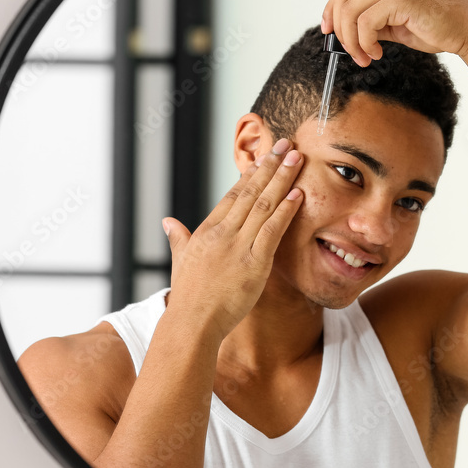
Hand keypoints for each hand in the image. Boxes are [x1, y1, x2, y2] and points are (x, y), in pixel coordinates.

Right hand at [162, 139, 304, 337]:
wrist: (192, 323)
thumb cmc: (189, 297)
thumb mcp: (181, 262)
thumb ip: (178, 239)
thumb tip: (168, 222)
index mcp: (207, 231)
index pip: (232, 195)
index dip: (250, 175)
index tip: (264, 158)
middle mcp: (223, 233)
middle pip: (250, 192)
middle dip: (270, 166)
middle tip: (285, 144)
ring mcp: (238, 247)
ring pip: (264, 204)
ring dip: (282, 179)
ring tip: (296, 158)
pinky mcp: (255, 263)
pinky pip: (273, 230)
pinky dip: (286, 210)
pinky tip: (298, 194)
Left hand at [321, 0, 467, 66]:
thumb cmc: (440, 27)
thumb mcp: (399, 24)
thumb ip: (375, 22)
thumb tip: (350, 33)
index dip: (331, 9)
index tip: (329, 32)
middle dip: (340, 29)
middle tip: (352, 53)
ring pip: (350, 11)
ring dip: (352, 40)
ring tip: (366, 56)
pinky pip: (366, 23)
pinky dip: (365, 43)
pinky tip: (378, 52)